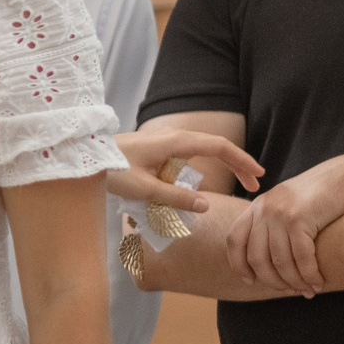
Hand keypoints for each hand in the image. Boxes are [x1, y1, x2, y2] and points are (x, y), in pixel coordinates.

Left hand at [107, 126, 261, 212]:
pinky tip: (189, 194)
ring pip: (199, 157)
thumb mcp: (145, 189)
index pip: (220, 147)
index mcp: (176, 142)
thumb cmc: (112, 170)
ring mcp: (165, 143)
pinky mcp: (156, 151)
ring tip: (223, 191)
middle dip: (236, 165)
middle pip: (215, 148)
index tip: (258, 176)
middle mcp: (174, 138)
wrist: (85, 156)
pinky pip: (182, 163)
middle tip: (253, 185)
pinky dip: (192, 176)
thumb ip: (176, 197)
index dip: (242, 160)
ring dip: (214, 172)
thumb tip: (205, 205)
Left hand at [226, 154, 343, 294]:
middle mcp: (263, 209)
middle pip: (256, 258)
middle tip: (288, 291)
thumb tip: (265, 262)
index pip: (235, 241)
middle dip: (272, 281)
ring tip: (307, 291)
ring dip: (294, 282)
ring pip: (280, 262)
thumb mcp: (288, 206)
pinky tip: (318, 282)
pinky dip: (309, 274)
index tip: (250, 281)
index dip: (239, 264)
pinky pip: (301, 257)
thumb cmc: (320, 196)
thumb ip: (273, 226)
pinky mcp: (299, 218)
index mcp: (257, 206)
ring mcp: (279, 213)